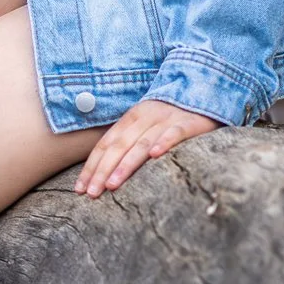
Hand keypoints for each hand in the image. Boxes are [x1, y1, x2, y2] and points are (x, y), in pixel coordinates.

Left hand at [75, 98, 218, 198]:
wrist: (203, 91)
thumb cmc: (170, 116)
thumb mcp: (145, 124)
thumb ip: (128, 141)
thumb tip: (104, 170)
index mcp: (131, 118)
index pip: (105, 144)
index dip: (91, 166)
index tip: (79, 188)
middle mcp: (144, 118)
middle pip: (118, 146)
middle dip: (102, 171)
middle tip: (91, 193)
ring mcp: (166, 120)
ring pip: (142, 143)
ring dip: (125, 164)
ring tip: (112, 184)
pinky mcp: (188, 123)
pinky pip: (174, 133)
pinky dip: (164, 142)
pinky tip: (155, 156)